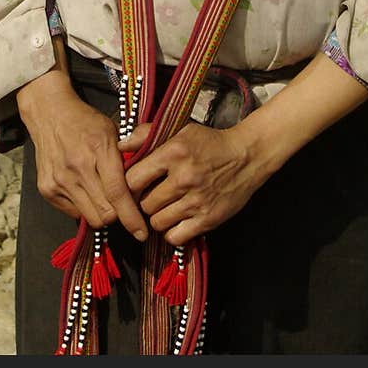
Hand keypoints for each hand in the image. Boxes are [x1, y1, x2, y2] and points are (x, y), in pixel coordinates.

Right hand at [17, 67, 147, 239]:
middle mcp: (77, 168)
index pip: (117, 193)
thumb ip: (127, 158)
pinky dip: (83, 207)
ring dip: (101, 213)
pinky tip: (84, 190)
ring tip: (102, 196)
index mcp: (98, 149)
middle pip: (105, 213)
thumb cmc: (86, 121)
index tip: (141, 233)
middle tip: (122, 205)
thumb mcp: (112, 131)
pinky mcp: (46, 189)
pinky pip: (73, 213)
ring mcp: (59, 180)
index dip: (132, 218)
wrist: (49, 113)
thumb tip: (140, 189)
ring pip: (90, 217)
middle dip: (118, 215)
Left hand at [119, 121, 264, 245]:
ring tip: (166, 207)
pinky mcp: (208, 219)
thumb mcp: (180, 130)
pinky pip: (175, 237)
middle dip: (144, 202)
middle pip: (144, 204)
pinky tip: (177, 219)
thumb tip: (120, 145)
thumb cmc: (210, 143)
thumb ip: (147, 135)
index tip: (135, 185)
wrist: (247, 156)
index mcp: (174, 152)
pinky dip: (172, 231)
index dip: (129, 185)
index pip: (133, 179)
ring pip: (157, 222)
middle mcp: (184, 177)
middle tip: (152, 196)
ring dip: (158, 217)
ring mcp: (196, 200)